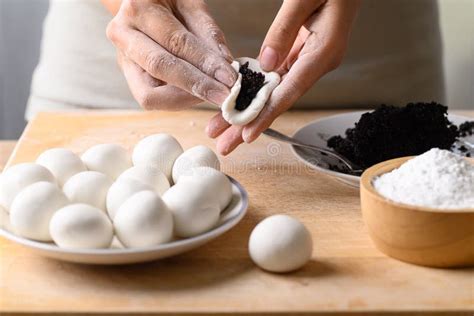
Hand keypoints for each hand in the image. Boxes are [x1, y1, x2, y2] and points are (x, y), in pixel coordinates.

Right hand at [106, 0, 236, 109]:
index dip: (205, 63)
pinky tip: (197, 94)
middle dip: (197, 85)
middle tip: (225, 96)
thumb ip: (208, 34)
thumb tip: (226, 64)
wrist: (143, 5)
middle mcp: (123, 34)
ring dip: (186, 98)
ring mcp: (123, 59)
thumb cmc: (170, 2)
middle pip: (160, 67)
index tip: (231, 78)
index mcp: (139, 8)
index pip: (176, 42)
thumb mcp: (192, 6)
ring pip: (150, 94)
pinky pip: (153, 99)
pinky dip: (178, 100)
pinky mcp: (130, 78)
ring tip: (213, 94)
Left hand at [207, 0, 359, 153]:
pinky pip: (276, 76)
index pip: (290, 91)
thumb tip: (265, 63)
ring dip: (249, 109)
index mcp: (323, 52)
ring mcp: (310, 58)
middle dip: (250, 123)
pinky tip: (239, 100)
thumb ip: (285, 29)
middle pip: (279, 100)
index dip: (266, 114)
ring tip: (224, 127)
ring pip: (275, 91)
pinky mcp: (301, 51)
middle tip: (226, 143)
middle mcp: (317, 61)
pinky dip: (256, 89)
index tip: (247, 132)